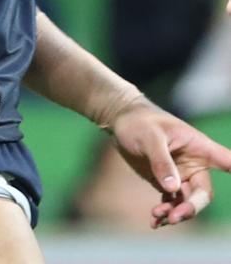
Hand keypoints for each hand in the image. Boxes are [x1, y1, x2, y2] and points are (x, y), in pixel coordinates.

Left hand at [109, 95, 230, 226]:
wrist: (122, 122)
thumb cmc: (139, 122)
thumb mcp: (149, 137)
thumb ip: (161, 161)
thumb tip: (173, 188)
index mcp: (198, 146)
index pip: (225, 160)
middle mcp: (194, 163)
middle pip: (202, 193)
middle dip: (191, 207)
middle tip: (175, 217)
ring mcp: (181, 175)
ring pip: (186, 202)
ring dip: (175, 212)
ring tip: (157, 215)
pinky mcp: (166, 182)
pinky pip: (171, 203)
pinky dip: (164, 214)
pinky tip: (154, 222)